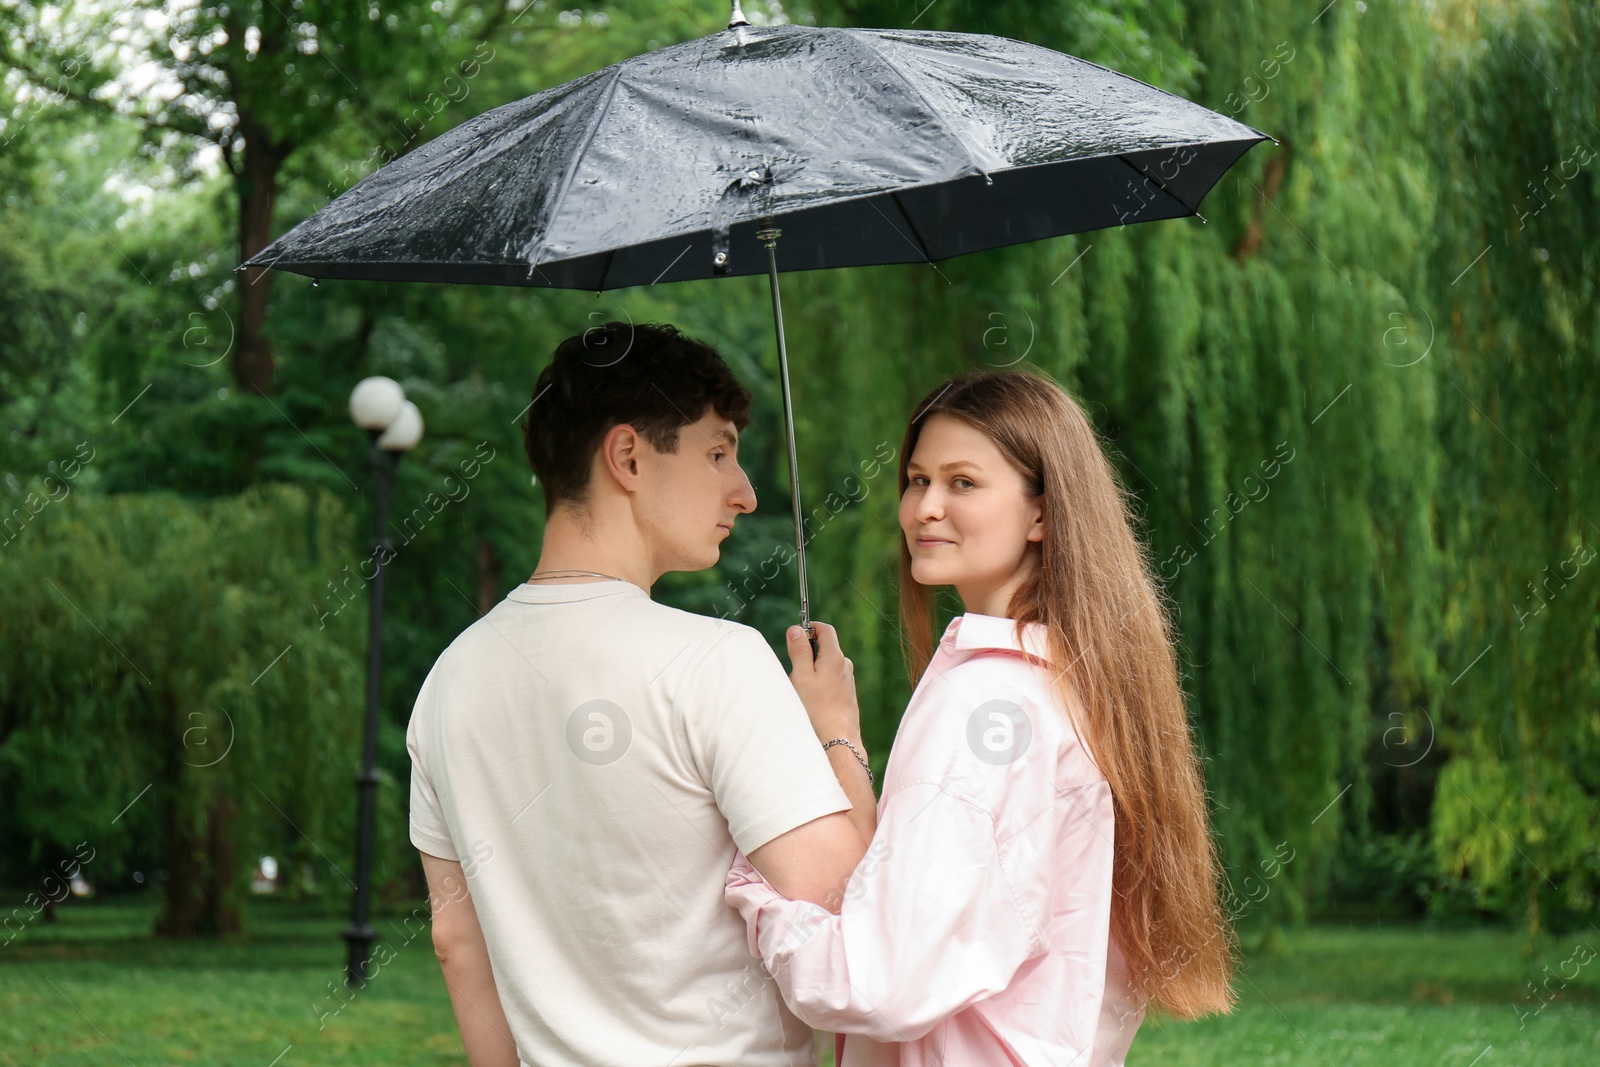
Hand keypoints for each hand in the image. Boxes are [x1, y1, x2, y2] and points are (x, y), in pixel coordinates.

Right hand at [786, 621, 859, 744]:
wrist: (837, 740)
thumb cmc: (816, 709)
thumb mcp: (801, 676)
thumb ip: (800, 650)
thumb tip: (796, 629)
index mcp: (835, 657)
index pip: (825, 629)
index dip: (810, 628)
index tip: (796, 637)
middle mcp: (845, 667)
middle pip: (825, 648)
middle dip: (808, 653)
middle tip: (795, 671)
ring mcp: (848, 681)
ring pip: (827, 666)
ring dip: (813, 671)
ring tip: (803, 692)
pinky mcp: (847, 695)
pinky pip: (831, 681)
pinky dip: (820, 684)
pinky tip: (813, 702)